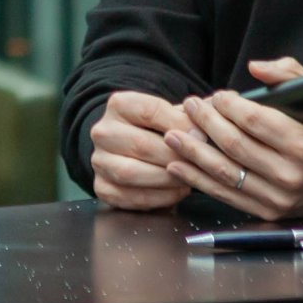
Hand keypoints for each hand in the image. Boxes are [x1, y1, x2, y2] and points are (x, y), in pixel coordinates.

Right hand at [88, 90, 208, 210]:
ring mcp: (99, 161)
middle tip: (199, 163)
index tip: (202, 136)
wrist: (136, 151)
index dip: (179, 125)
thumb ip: (189, 117)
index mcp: (118, 105)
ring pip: (132, 173)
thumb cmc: (161, 130)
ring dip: (166, 179)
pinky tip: (177, 191)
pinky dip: (158, 197)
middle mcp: (102, 131)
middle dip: (175, 156)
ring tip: (189, 178)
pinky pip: (130, 197)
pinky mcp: (102, 187)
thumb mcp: (173, 115)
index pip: (150, 111)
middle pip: (141, 144)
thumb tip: (203, 131)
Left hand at [172, 58, 302, 220]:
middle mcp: (290, 172)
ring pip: (225, 172)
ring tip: (173, 135)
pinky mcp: (269, 211)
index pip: (253, 121)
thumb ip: (288, 74)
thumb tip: (256, 68)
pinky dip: (199, 181)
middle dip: (205, 123)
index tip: (217, 96)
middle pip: (234, 145)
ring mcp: (279, 196)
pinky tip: (179, 167)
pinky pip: (227, 196)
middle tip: (190, 106)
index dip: (228, 106)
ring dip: (193, 153)